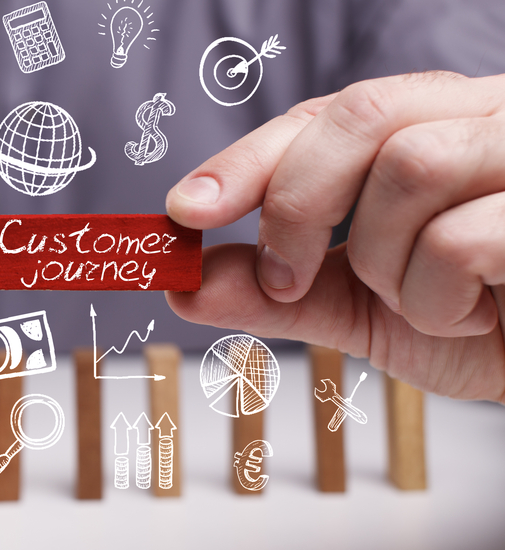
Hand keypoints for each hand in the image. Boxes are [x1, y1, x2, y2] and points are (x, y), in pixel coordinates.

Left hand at [164, 71, 504, 402]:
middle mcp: (478, 118)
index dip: (247, 159)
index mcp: (429, 127)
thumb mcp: (361, 311)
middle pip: (359, 115)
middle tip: (285, 280)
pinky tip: (474, 314)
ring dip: (386, 267)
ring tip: (427, 303)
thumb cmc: (479, 324)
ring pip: (408, 169)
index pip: (325, 116)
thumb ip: (277, 294)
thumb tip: (186, 284)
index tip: (185, 210)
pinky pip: (461, 238)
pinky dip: (439, 300)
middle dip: (297, 206)